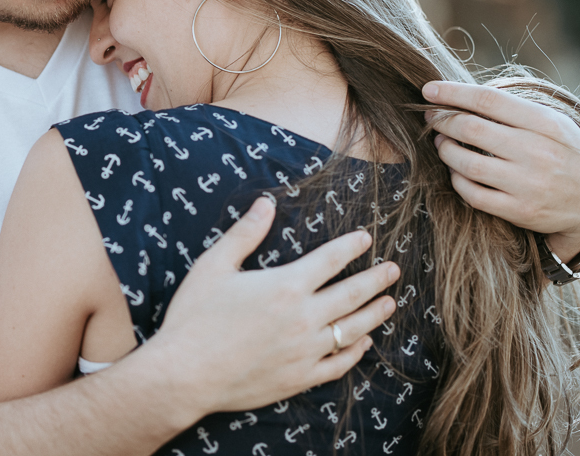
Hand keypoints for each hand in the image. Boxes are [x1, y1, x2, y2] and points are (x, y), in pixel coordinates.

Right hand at [150, 198, 397, 416]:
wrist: (185, 374)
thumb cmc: (194, 316)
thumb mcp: (214, 266)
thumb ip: (245, 234)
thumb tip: (266, 203)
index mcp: (286, 286)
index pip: (330, 260)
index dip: (351, 247)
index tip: (367, 239)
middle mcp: (304, 318)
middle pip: (352, 294)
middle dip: (376, 279)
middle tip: (394, 270)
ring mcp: (306, 352)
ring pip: (353, 330)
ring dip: (374, 314)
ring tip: (389, 303)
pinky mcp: (300, 378)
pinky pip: (339, 364)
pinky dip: (356, 352)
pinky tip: (364, 342)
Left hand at [423, 81, 579, 260]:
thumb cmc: (566, 155)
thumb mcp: (553, 125)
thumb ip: (516, 110)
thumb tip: (466, 94)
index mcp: (545, 124)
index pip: (490, 100)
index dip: (453, 93)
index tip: (429, 90)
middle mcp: (537, 152)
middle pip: (471, 128)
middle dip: (442, 120)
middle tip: (431, 118)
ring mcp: (528, 184)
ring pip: (466, 163)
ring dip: (445, 150)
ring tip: (442, 143)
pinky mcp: (520, 211)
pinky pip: (472, 194)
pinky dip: (455, 180)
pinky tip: (455, 171)